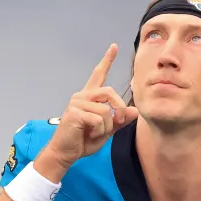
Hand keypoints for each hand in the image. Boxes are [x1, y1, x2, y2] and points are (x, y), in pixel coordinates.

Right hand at [45, 43, 138, 168]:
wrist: (65, 153)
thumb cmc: (83, 141)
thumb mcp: (106, 130)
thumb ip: (119, 121)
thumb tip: (134, 111)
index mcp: (89, 97)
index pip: (98, 74)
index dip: (107, 60)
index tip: (114, 47)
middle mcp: (82, 96)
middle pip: (109, 92)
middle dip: (119, 109)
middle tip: (118, 123)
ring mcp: (76, 103)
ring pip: (105, 110)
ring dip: (107, 126)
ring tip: (96, 133)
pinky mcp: (74, 112)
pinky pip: (98, 120)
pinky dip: (99, 131)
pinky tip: (90, 134)